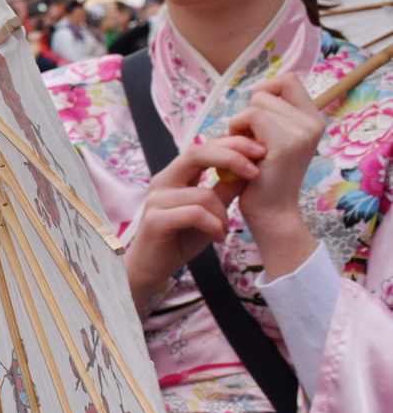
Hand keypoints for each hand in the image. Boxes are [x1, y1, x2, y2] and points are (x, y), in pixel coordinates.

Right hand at [124, 135, 263, 316]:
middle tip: (256, 172)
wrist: (153, 268)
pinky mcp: (155, 220)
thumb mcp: (211, 211)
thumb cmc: (181, 238)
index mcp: (175, 175)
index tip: (259, 150)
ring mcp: (156, 200)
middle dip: (231, 157)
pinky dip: (213, 226)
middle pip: (196, 154)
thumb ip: (225, 190)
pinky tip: (217, 237)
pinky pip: (195, 214)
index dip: (231, 145)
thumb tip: (250, 169)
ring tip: (223, 230)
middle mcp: (162, 182)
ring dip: (223, 215)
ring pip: (203, 194)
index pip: (202, 147)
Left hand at [226, 72, 324, 278]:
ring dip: (240, 125)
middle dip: (248, 113)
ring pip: (256, 103)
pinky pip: (250, 117)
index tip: (254, 117)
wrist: (271, 213)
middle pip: (266, 91)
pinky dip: (237, 131)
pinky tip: (243, 153)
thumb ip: (272, 115)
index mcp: (313, 120)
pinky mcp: (285, 144)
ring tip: (249, 151)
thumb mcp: (272, 140)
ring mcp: (302, 132)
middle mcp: (313, 123)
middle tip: (250, 143)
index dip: (265, 90)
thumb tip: (258, 90)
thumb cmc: (263, 177)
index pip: (288, 80)